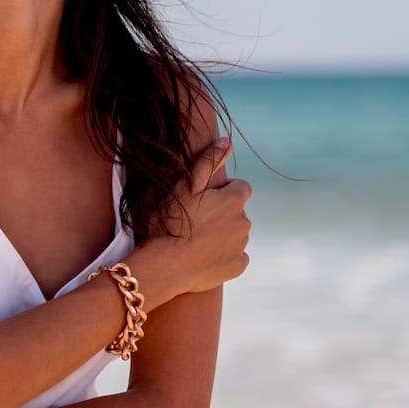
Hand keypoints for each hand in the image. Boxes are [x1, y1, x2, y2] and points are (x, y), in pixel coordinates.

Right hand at [134, 136, 250, 307]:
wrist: (164, 266)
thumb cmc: (170, 223)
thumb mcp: (184, 186)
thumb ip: (208, 161)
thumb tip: (228, 140)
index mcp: (234, 200)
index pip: (240, 187)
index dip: (222, 192)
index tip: (202, 200)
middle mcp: (244, 222)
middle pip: (237, 212)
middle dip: (222, 213)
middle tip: (195, 220)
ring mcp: (242, 246)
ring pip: (236, 234)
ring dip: (222, 234)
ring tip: (196, 239)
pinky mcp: (238, 267)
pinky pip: (236, 257)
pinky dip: (224, 256)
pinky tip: (203, 257)